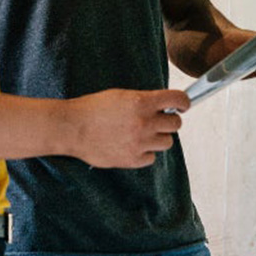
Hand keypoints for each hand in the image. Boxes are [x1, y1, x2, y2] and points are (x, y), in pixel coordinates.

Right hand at [64, 88, 190, 168]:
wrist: (72, 128)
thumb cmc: (92, 109)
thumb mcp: (120, 95)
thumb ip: (143, 101)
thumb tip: (164, 107)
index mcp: (141, 102)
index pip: (177, 100)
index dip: (183, 102)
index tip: (183, 105)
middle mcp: (144, 123)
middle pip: (176, 124)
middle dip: (169, 121)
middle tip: (158, 120)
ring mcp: (139, 143)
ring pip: (167, 142)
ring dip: (158, 137)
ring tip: (142, 134)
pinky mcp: (132, 159)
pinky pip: (151, 158)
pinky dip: (145, 152)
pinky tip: (131, 145)